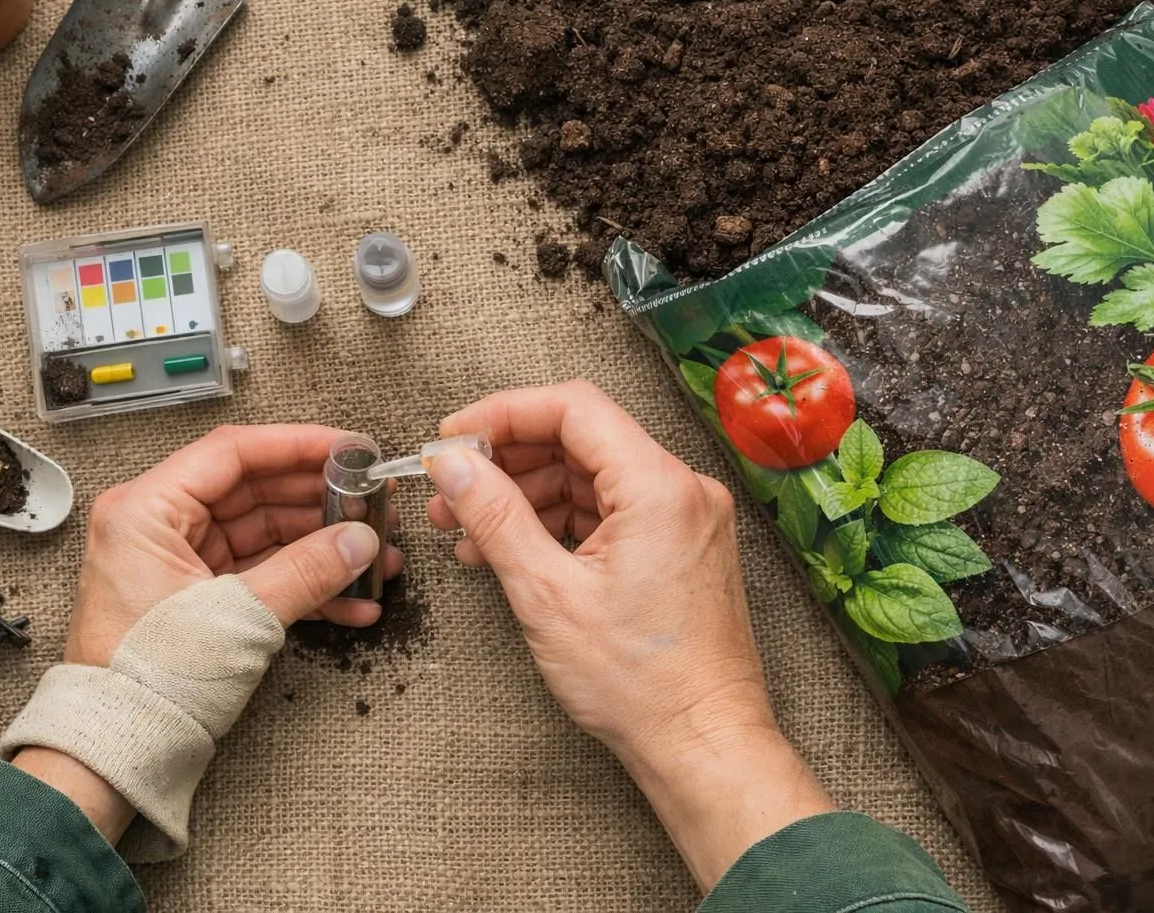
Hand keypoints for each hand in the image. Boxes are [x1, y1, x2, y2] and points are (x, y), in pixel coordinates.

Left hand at [19, 424, 402, 844]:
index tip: (350, 451)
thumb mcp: (238, 618)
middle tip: (373, 504)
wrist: (117, 752)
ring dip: (323, 550)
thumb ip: (306, 571)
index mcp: (146, 510)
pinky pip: (261, 576)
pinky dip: (306, 587)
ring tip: (377, 559)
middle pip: (255, 492)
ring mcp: (180, 564)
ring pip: (266, 536)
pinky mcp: (199, 600)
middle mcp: (159, 528)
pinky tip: (353, 602)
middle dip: (321, 504)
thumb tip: (360, 541)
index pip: (233, 454)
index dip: (299, 447)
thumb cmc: (147, 681)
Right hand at [426, 382, 831, 888]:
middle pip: (580, 439)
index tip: (451, 439)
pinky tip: (511, 550)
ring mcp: (685, 519)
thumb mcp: (547, 595)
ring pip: (591, 477)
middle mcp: (682, 490)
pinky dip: (558, 523)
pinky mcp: (680, 547)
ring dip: (526, 495)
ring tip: (467, 530)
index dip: (502, 414)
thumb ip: (495, 517)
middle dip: (507, 460)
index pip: (573, 408)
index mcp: (659, 487)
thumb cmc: (641, 685)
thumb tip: (451, 465)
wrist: (704, 746)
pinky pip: (610, 512)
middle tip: (449, 491)